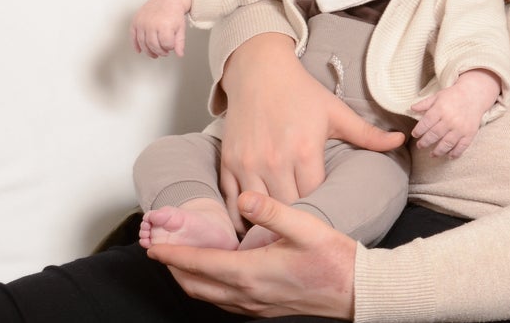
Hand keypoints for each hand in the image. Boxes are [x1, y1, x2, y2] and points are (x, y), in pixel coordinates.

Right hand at [130, 0, 191, 57]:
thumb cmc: (174, 12)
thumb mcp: (181, 27)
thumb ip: (180, 42)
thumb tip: (179, 54)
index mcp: (165, 25)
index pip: (166, 44)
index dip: (170, 48)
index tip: (171, 46)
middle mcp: (152, 24)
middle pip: (153, 45)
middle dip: (160, 51)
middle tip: (164, 52)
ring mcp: (142, 22)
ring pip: (143, 43)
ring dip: (148, 51)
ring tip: (154, 54)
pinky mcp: (135, 21)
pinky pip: (133, 36)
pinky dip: (135, 45)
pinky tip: (139, 51)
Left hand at [148, 191, 356, 318]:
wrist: (356, 291)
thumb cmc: (333, 258)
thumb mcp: (305, 226)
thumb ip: (272, 211)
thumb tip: (244, 198)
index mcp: (252, 272)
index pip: (200, 265)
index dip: (173, 255)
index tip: (153, 246)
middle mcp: (248, 294)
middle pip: (195, 285)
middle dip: (173, 269)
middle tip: (159, 250)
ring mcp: (255, 306)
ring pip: (207, 296)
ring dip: (189, 280)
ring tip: (179, 261)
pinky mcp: (264, 309)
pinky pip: (223, 302)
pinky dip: (208, 289)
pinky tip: (214, 276)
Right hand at [218, 33, 406, 232]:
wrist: (260, 70)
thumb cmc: (301, 92)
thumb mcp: (337, 113)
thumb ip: (368, 134)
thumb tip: (403, 140)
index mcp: (306, 151)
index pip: (316, 199)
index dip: (322, 212)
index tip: (327, 220)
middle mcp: (275, 161)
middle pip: (287, 210)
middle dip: (295, 223)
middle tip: (304, 234)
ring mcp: (248, 163)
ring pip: (256, 212)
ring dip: (266, 224)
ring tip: (278, 236)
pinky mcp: (228, 162)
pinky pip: (231, 202)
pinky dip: (240, 216)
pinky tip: (252, 223)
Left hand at [411, 68, 501, 157]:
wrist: (474, 95)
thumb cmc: (453, 96)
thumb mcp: (438, 96)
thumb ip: (424, 104)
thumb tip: (411, 108)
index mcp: (440, 109)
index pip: (426, 123)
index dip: (418, 130)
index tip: (414, 135)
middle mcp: (450, 119)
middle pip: (434, 135)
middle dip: (425, 142)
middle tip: (420, 146)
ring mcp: (460, 128)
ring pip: (447, 144)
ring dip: (438, 151)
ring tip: (432, 154)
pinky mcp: (470, 133)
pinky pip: (462, 147)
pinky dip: (455, 153)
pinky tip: (449, 156)